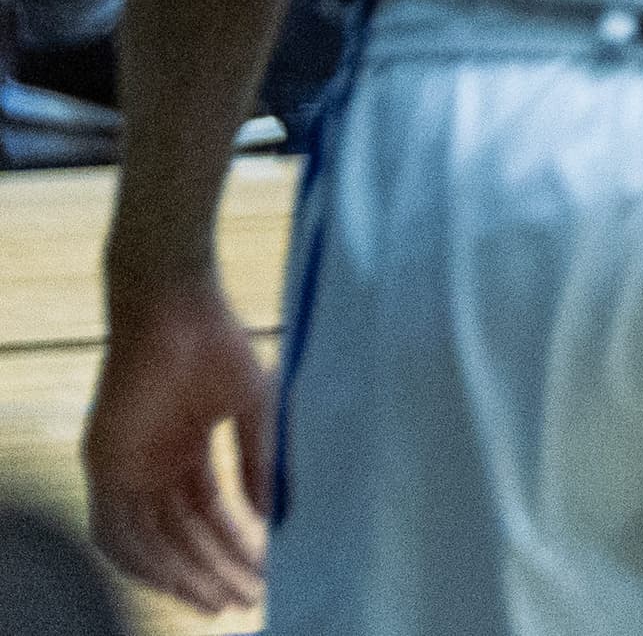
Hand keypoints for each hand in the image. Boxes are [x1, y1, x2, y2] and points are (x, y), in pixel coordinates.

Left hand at [84, 275, 272, 612]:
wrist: (177, 306)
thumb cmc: (219, 344)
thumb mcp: (255, 408)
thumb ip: (262, 462)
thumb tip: (273, 518)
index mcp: (188, 451)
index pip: (209, 516)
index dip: (235, 549)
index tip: (263, 576)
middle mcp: (154, 466)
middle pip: (181, 537)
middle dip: (213, 571)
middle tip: (244, 601)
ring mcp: (127, 467)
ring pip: (150, 542)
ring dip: (181, 574)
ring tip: (217, 598)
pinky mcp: (105, 463)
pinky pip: (113, 529)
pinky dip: (139, 559)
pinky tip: (171, 580)